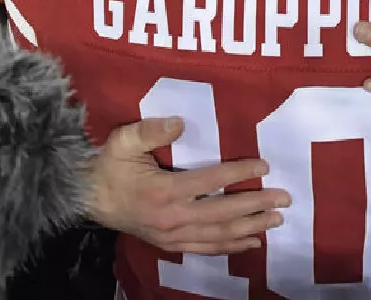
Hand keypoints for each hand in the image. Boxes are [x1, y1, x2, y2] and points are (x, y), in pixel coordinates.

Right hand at [87, 117, 289, 254]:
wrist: (86, 198)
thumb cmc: (109, 166)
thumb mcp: (123, 141)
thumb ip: (150, 130)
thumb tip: (180, 121)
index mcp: (164, 191)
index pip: (211, 182)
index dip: (239, 174)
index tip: (265, 165)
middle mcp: (172, 217)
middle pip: (222, 213)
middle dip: (256, 206)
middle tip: (284, 199)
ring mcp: (172, 235)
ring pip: (218, 234)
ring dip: (250, 228)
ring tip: (277, 220)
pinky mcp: (170, 244)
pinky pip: (205, 248)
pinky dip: (230, 247)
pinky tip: (251, 242)